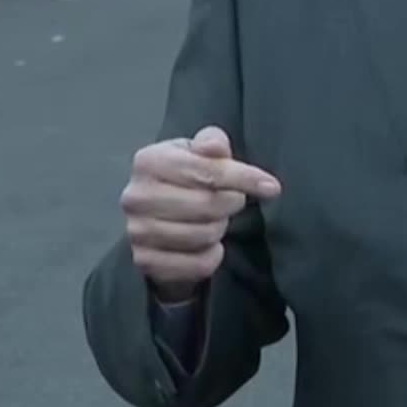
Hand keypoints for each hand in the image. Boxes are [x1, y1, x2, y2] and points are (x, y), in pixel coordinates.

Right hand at [120, 125, 280, 300]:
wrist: (157, 218)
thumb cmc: (184, 178)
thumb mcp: (198, 153)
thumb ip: (211, 142)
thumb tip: (215, 146)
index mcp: (149, 160)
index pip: (207, 171)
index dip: (244, 179)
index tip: (271, 187)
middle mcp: (135, 196)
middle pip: (207, 204)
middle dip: (231, 203)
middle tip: (232, 201)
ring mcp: (137, 230)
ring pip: (203, 235)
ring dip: (219, 228)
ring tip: (215, 219)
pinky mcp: (144, 261)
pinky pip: (196, 264)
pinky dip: (212, 257)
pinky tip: (208, 245)